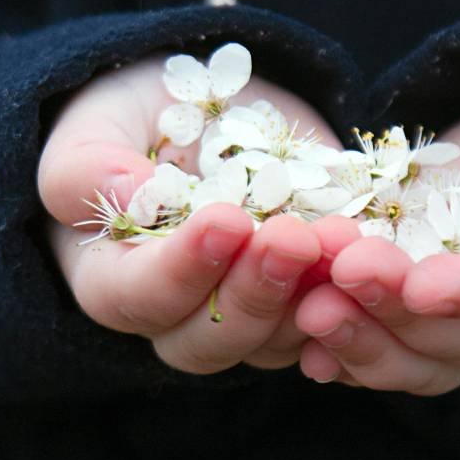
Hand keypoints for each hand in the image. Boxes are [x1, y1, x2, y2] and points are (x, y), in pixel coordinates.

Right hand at [38, 54, 344, 373]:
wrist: (218, 114)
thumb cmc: (143, 117)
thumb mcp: (101, 118)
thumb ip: (90, 164)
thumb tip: (126, 196)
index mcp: (111, 276)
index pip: (135, 296)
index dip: (181, 268)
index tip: (227, 221)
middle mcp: (176, 315)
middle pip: (205, 342)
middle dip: (254, 292)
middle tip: (294, 240)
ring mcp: (242, 318)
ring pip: (271, 345)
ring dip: (309, 300)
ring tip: (340, 241)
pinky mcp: (298, 307)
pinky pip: (324, 329)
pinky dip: (349, 301)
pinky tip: (370, 261)